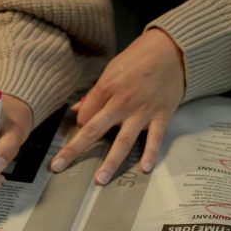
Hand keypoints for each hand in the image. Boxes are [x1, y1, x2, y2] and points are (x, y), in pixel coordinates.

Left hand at [51, 28, 183, 184]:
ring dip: (110, 162)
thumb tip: (77, 110)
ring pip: (123, 141)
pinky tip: (144, 169)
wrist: (172, 50)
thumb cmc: (139, 58)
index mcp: (107, 89)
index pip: (85, 116)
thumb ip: (95, 93)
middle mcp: (122, 103)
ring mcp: (142, 112)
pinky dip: (150, 154)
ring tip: (100, 180)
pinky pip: (154, 139)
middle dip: (74, 150)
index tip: (83, 128)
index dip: (80, 126)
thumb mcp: (112, 70)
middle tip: (59, 166)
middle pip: (94, 130)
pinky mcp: (161, 116)